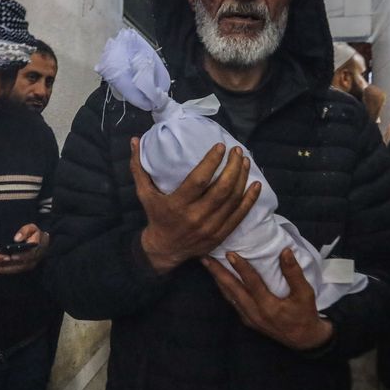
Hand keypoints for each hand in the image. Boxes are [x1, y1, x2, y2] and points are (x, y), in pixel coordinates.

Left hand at [0, 224, 49, 274]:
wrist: (41, 241)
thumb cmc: (34, 233)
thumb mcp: (31, 228)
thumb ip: (24, 231)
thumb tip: (16, 239)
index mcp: (37, 247)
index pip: (30, 253)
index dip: (22, 256)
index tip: (12, 256)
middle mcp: (35, 258)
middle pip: (22, 264)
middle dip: (9, 266)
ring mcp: (31, 264)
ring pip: (18, 269)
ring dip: (6, 270)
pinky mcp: (25, 267)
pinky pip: (16, 270)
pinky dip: (6, 270)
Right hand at [133, 138, 260, 274]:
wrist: (164, 250)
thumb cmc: (155, 216)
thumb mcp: (144, 193)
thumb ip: (138, 167)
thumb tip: (133, 140)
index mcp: (177, 205)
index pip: (199, 180)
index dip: (212, 162)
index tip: (220, 146)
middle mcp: (195, 217)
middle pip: (221, 189)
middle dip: (232, 167)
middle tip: (237, 151)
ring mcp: (210, 228)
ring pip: (232, 200)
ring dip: (241, 179)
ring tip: (245, 162)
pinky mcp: (220, 235)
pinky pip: (239, 216)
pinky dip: (249, 200)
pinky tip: (256, 185)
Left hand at [201, 248, 332, 350]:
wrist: (303, 339)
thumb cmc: (304, 314)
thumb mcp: (305, 294)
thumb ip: (294, 273)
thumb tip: (286, 251)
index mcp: (268, 306)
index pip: (251, 283)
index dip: (241, 267)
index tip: (230, 253)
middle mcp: (254, 313)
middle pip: (232, 290)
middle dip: (218, 273)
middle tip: (205, 258)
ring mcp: (249, 318)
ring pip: (229, 297)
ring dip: (218, 280)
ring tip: (209, 265)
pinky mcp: (248, 321)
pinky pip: (233, 303)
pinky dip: (225, 290)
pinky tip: (220, 281)